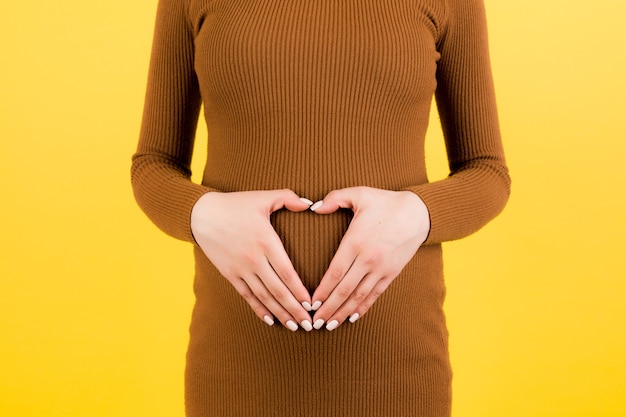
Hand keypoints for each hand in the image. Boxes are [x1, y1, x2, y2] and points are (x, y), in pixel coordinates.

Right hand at [190, 189, 313, 330]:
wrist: (201, 215)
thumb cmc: (236, 204)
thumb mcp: (263, 197)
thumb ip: (289, 198)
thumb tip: (311, 204)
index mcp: (266, 241)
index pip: (287, 273)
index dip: (300, 291)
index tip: (312, 305)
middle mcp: (254, 259)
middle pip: (278, 290)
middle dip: (295, 309)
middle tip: (310, 325)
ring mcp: (241, 269)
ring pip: (264, 296)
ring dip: (280, 313)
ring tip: (294, 326)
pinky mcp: (230, 274)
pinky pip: (247, 295)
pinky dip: (259, 309)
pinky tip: (270, 320)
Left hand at [309, 187, 429, 330]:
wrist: (418, 213)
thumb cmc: (385, 202)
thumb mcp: (359, 194)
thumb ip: (334, 198)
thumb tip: (313, 206)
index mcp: (355, 242)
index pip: (334, 273)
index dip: (321, 291)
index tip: (310, 304)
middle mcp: (368, 259)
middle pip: (344, 290)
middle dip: (328, 308)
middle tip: (315, 323)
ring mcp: (381, 268)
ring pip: (358, 296)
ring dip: (343, 312)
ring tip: (329, 325)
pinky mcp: (391, 273)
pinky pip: (375, 294)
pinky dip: (363, 307)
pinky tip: (352, 317)